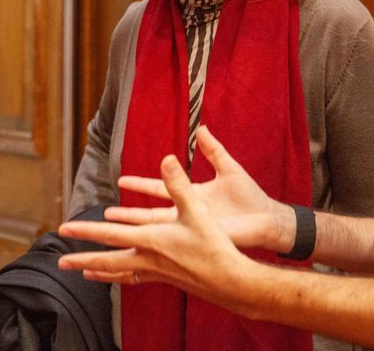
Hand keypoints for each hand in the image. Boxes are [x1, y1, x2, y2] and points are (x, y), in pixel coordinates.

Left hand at [58, 151, 257, 307]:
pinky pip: (134, 278)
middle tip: (60, 260)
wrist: (231, 282)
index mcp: (151, 240)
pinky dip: (120, 277)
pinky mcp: (164, 278)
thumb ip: (179, 184)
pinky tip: (118, 277)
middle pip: (106, 260)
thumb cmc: (215, 247)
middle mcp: (147, 259)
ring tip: (80, 271)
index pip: (109, 235)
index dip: (85, 230)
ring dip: (97, 271)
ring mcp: (155, 272)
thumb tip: (166, 159)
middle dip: (81, 259)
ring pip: (118, 272)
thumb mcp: (197, 210)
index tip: (65, 228)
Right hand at [104, 125, 295, 252]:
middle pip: (150, 212)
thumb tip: (202, 127)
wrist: (269, 219)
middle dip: (127, 212)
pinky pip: (174, 241)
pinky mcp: (200, 238)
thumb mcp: (228, 167)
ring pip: (156, 228)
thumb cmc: (251, 197)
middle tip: (105, 212)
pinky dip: (157, 243)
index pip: (158, 188)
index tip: (120, 179)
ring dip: (135, 228)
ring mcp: (192, 227)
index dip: (140, 183)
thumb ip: (213, 149)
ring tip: (112, 228)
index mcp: (191, 195)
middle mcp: (187, 212)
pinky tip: (140, 246)